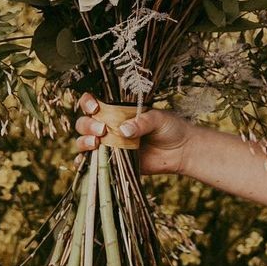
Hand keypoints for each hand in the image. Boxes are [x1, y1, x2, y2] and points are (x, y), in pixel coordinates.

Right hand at [73, 94, 192, 176]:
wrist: (181, 152)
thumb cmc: (171, 128)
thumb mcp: (159, 119)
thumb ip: (142, 122)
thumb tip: (123, 130)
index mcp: (119, 110)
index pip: (95, 103)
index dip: (88, 103)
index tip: (95, 108)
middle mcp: (110, 126)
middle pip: (84, 123)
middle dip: (88, 125)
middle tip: (102, 129)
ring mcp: (110, 144)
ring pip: (84, 141)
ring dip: (84, 142)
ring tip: (97, 143)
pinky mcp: (112, 161)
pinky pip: (92, 162)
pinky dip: (84, 161)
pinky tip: (86, 160)